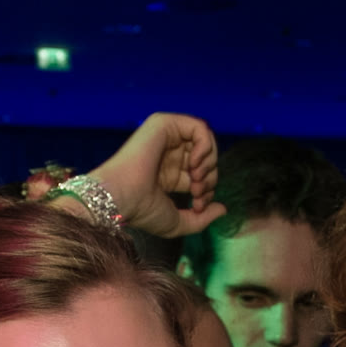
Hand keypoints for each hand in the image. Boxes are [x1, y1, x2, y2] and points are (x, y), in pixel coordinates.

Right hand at [85, 113, 226, 238]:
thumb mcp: (178, 222)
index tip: (198, 206)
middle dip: (210, 178)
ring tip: (196, 179)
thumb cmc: (142, 211)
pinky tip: (194, 164)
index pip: (202, 175)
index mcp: (168, 173)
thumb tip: (223, 210)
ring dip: (209, 163)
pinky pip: (199, 128)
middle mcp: (167, 154)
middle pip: (207, 159)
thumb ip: (202, 219)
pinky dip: (205, 146)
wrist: (121, 198)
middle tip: (198, 193)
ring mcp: (166, 138)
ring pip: (205, 142)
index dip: (207, 190)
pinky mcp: (163, 124)